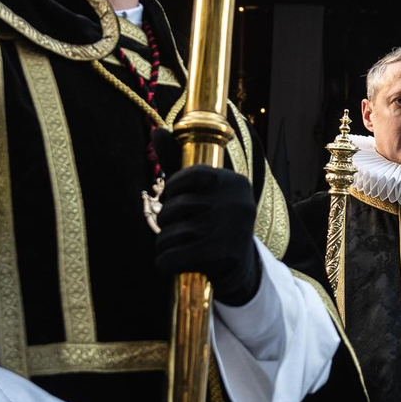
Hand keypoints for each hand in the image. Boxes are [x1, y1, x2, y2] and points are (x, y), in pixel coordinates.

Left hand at [152, 127, 262, 305]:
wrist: (242, 270)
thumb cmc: (214, 225)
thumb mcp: (200, 192)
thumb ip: (178, 162)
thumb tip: (158, 130)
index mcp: (234, 182)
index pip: (187, 176)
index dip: (173, 191)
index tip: (179, 201)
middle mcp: (237, 202)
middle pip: (173, 208)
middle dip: (167, 223)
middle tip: (182, 231)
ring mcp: (232, 229)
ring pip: (169, 235)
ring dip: (166, 245)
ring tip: (182, 249)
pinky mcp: (223, 256)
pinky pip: (171, 257)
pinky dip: (165, 263)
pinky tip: (177, 264)